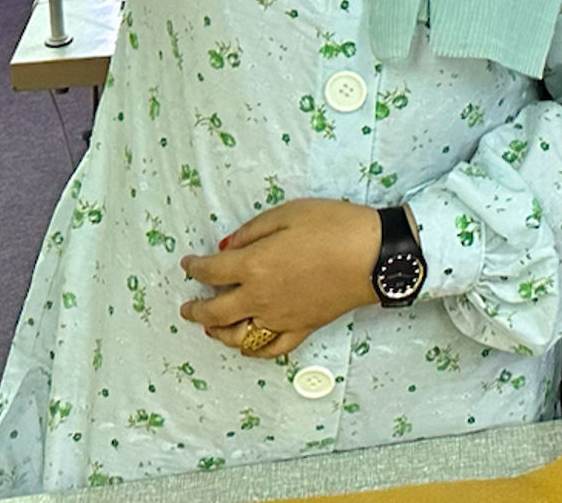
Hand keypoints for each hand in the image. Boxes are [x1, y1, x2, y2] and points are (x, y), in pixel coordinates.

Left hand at [179, 199, 384, 359]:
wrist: (375, 256)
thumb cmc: (333, 226)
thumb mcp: (288, 213)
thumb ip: (252, 231)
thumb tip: (228, 247)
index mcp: (254, 265)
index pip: (211, 272)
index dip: (194, 268)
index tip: (188, 265)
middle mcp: (261, 297)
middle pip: (215, 312)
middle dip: (195, 310)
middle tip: (186, 307)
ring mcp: (281, 318)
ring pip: (238, 336)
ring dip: (218, 333)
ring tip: (210, 327)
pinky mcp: (303, 328)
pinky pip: (272, 348)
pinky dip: (254, 350)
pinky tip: (247, 344)